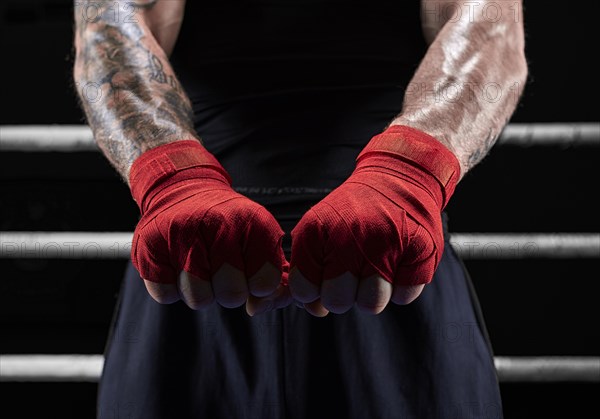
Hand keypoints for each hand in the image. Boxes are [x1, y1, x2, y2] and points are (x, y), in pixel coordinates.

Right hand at [130, 140, 290, 312]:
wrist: (181, 189)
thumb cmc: (226, 225)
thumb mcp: (258, 239)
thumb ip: (270, 277)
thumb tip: (257, 307)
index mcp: (252, 222)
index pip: (265, 283)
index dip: (257, 285)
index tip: (250, 269)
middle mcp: (218, 224)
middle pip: (232, 296)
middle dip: (228, 291)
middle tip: (221, 270)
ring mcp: (181, 234)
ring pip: (198, 299)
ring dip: (200, 290)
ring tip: (199, 265)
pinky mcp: (149, 245)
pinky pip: (166, 295)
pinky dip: (171, 286)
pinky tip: (176, 262)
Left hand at [288, 125, 459, 315]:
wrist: (399, 178)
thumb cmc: (354, 214)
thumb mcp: (320, 231)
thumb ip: (308, 272)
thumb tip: (315, 310)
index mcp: (318, 230)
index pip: (304, 290)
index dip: (315, 289)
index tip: (325, 273)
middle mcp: (349, 236)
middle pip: (337, 301)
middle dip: (344, 294)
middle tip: (353, 271)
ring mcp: (386, 244)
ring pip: (370, 305)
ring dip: (373, 292)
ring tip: (377, 265)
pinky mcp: (419, 250)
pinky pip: (403, 296)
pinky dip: (402, 284)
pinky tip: (399, 259)